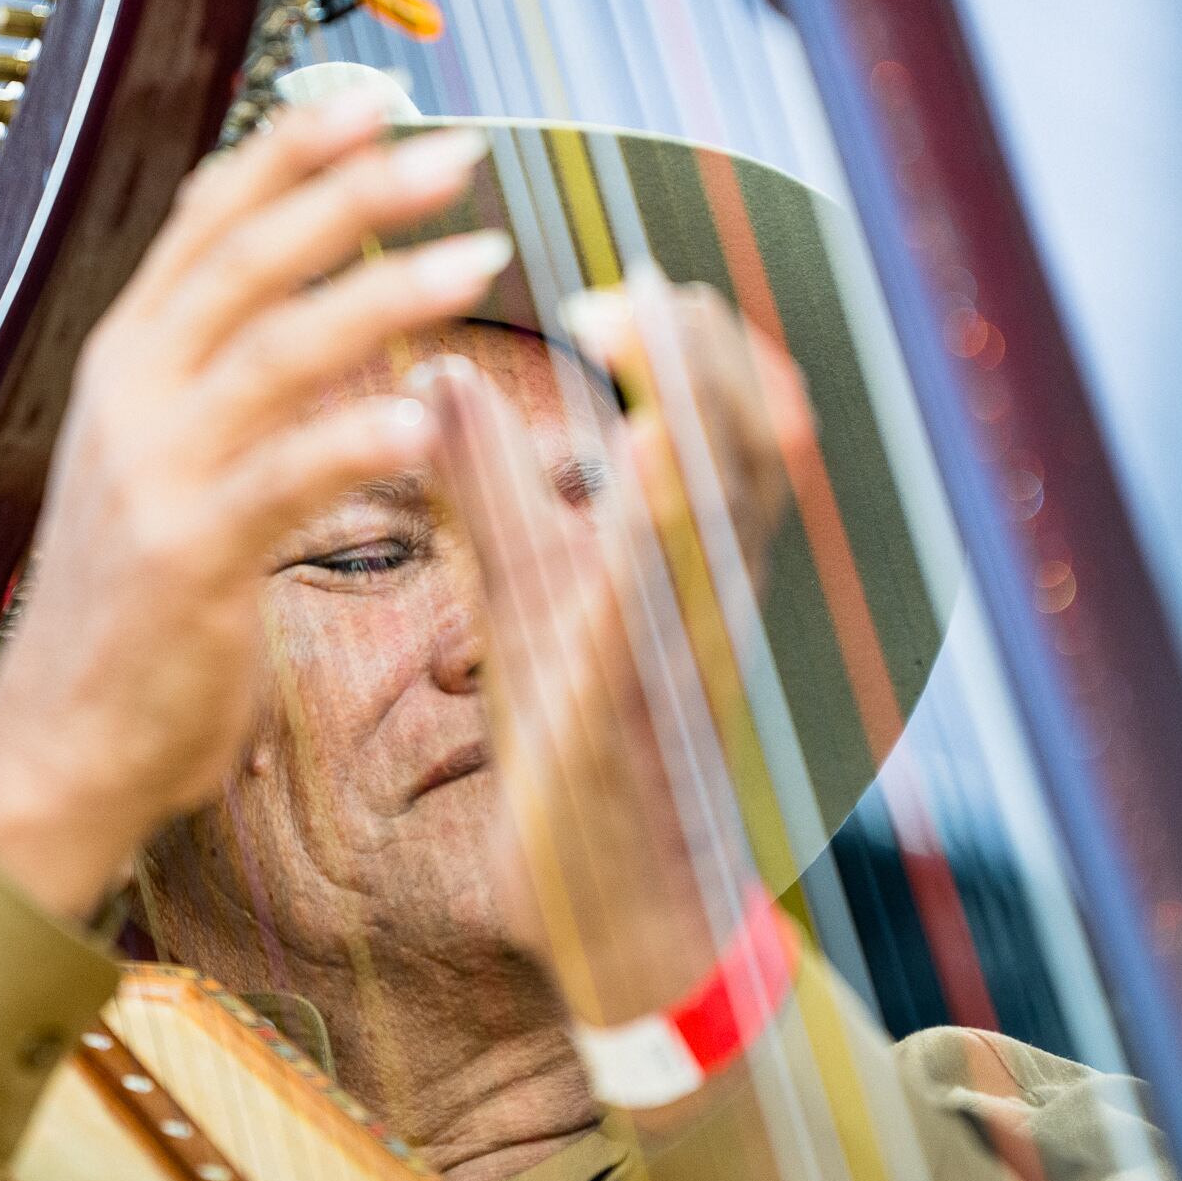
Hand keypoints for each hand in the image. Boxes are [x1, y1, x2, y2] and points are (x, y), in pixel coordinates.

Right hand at [0, 95, 504, 918]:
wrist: (57, 743)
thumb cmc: (132, 602)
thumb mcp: (155, 454)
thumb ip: (211, 365)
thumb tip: (285, 271)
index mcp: (128, 360)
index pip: (206, 221)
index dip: (288, 150)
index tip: (374, 95)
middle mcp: (132, 396)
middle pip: (247, 260)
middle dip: (354, 193)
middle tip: (455, 151)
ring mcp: (154, 473)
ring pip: (276, 352)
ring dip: (383, 296)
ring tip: (479, 262)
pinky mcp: (187, 558)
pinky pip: (283, 481)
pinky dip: (356, 443)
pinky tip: (424, 418)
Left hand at [424, 266, 812, 1030]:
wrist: (612, 893)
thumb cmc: (580, 729)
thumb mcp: (521, 579)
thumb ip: (487, 478)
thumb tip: (432, 369)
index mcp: (682, 538)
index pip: (717, 405)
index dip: (683, 336)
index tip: (612, 288)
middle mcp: (709, 570)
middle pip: (749, 423)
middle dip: (703, 344)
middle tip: (631, 287)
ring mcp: (693, 626)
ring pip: (734, 489)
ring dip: (700, 397)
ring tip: (647, 318)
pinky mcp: (654, 683)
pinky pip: (681, 584)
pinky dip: (675, 507)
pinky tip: (652, 448)